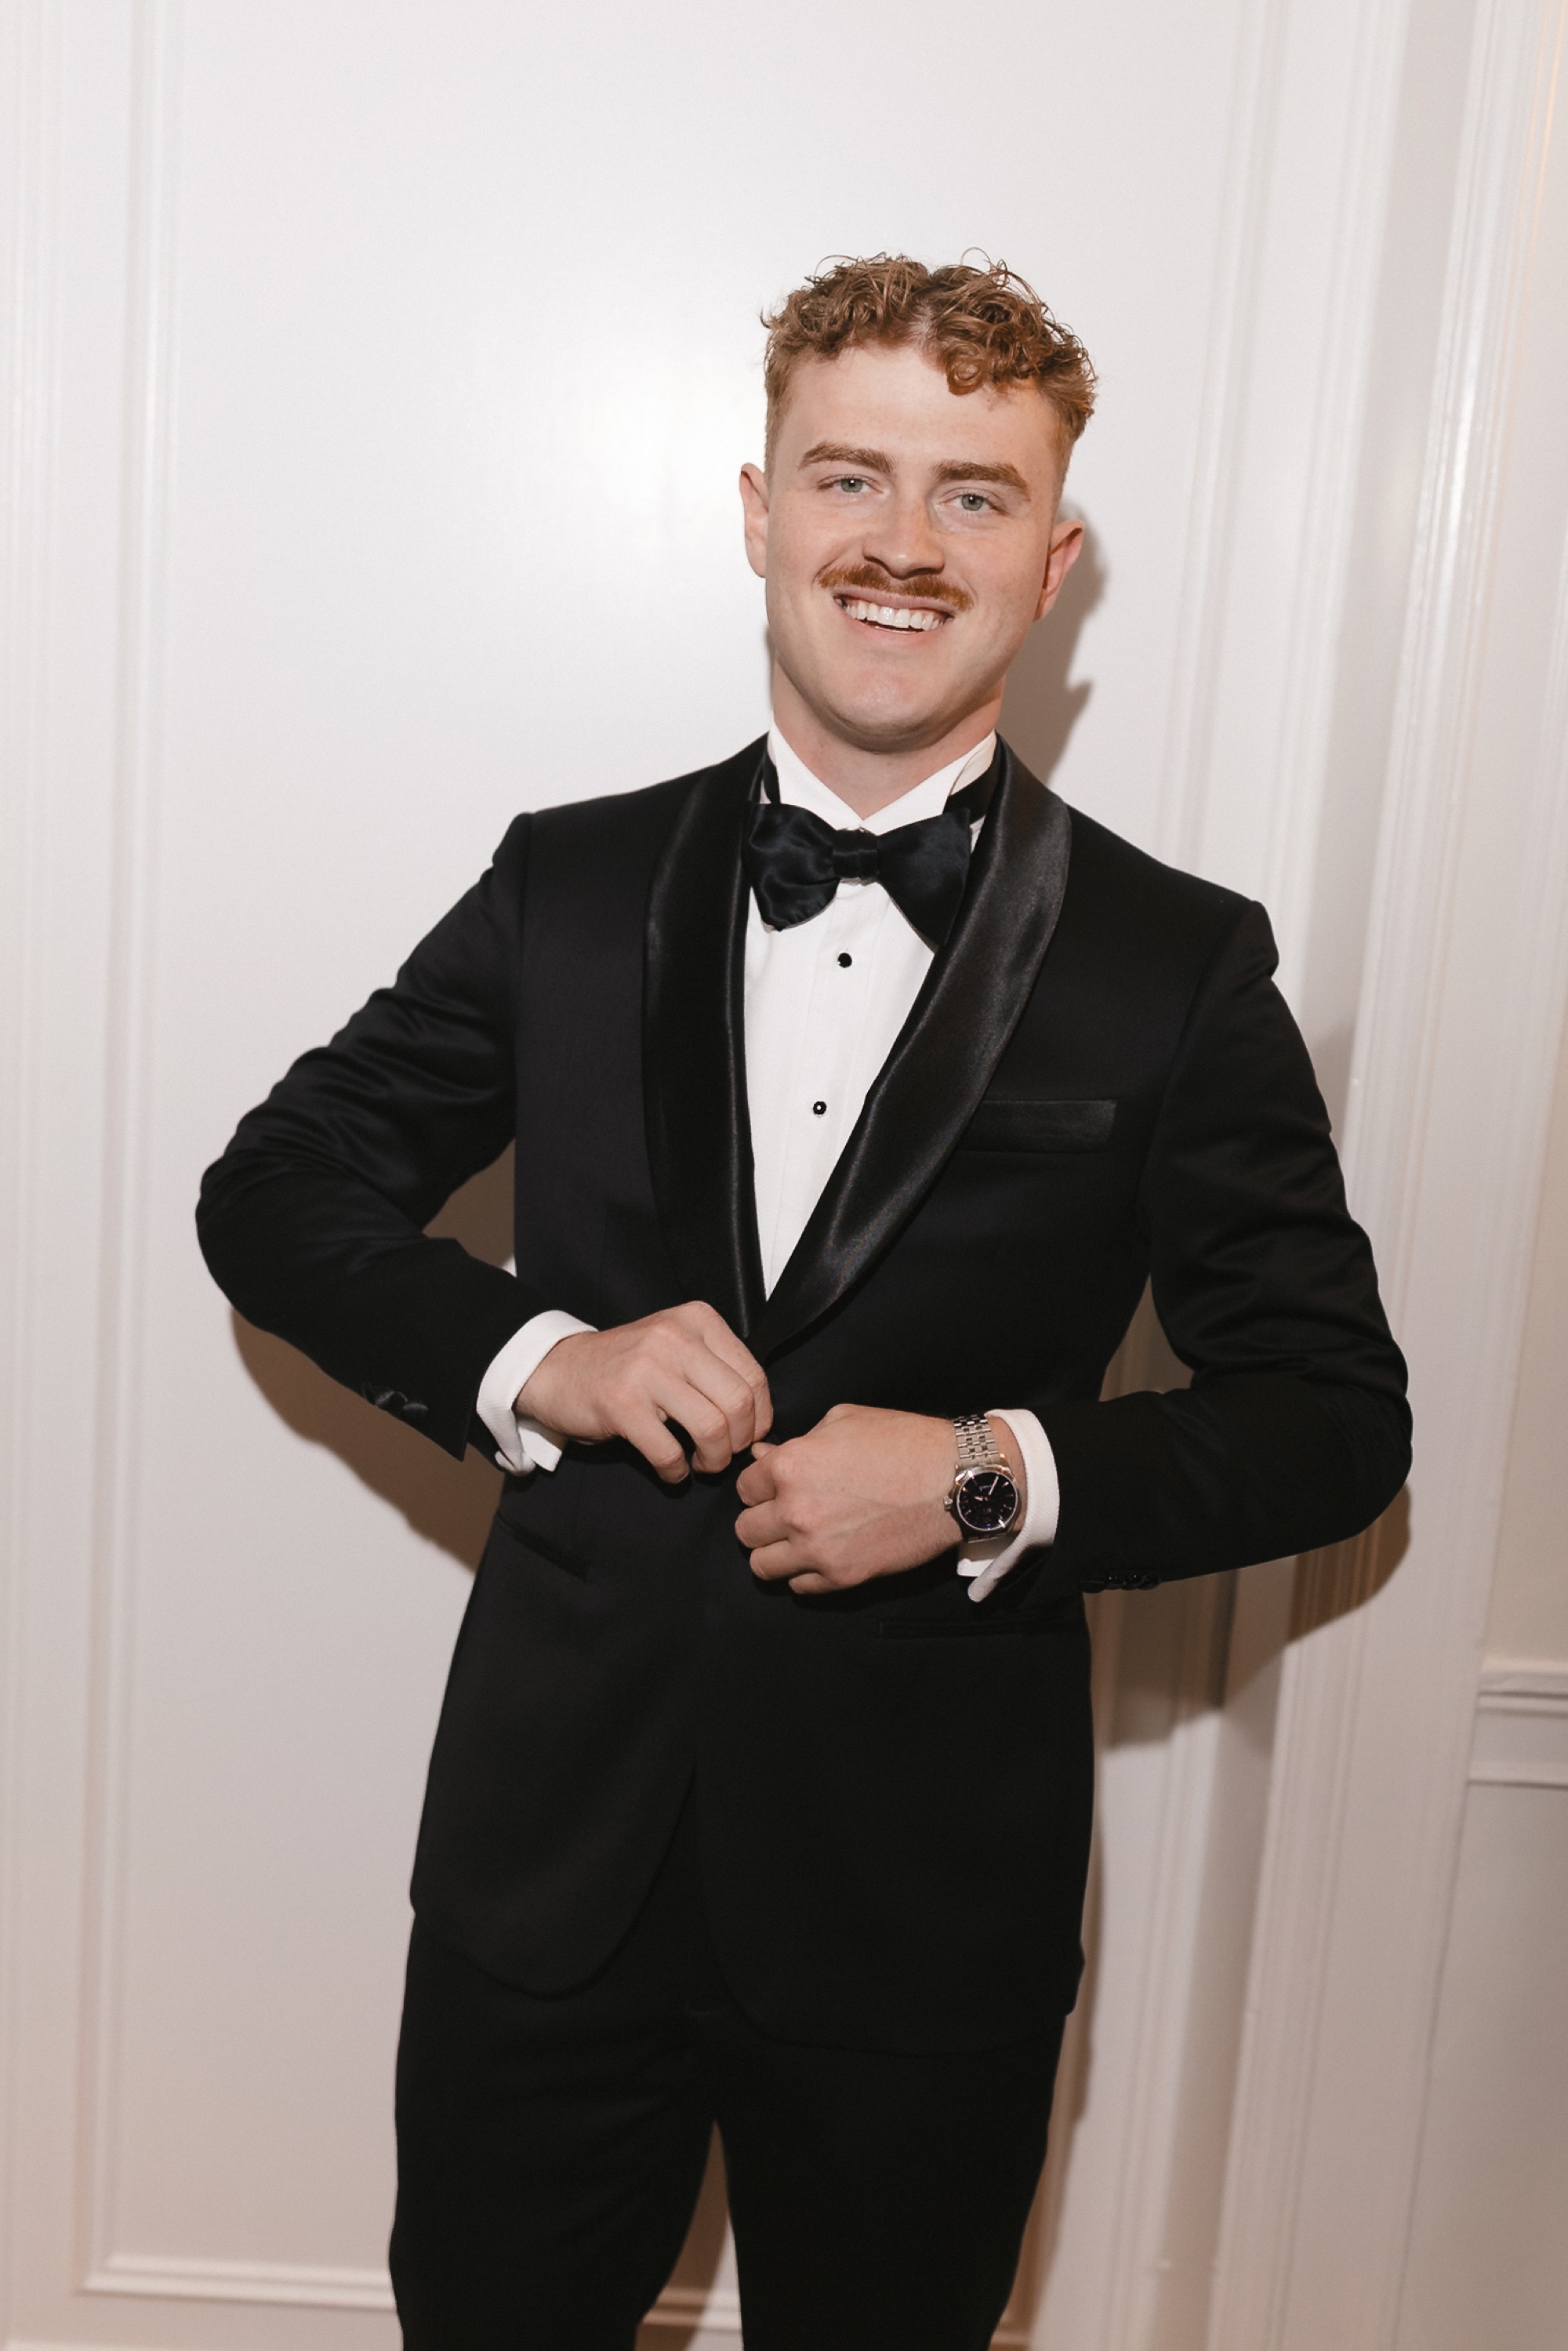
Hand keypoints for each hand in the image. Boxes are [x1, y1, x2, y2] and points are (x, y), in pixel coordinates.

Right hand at [517, 1302, 770, 1483]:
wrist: (557, 1369)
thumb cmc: (626, 1366)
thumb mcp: (676, 1347)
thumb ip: (716, 1368)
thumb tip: (760, 1418)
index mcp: (696, 1320)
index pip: (754, 1375)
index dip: (760, 1416)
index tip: (747, 1435)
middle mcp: (674, 1337)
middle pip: (739, 1403)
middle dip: (740, 1441)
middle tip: (724, 1454)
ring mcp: (646, 1369)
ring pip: (713, 1428)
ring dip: (713, 1460)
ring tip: (701, 1463)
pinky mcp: (622, 1403)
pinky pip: (669, 1452)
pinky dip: (676, 1471)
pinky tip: (671, 1470)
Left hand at [736, 1406, 1024, 1593]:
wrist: (954, 1481)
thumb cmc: (903, 1442)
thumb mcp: (843, 1421)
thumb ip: (796, 1443)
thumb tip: (763, 1457)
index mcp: (790, 1466)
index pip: (744, 1487)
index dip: (761, 1484)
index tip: (778, 1485)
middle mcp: (795, 1511)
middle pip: (744, 1531)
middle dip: (762, 1519)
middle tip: (786, 1513)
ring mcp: (817, 1549)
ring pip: (761, 1566)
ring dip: (775, 1552)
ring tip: (797, 1540)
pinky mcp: (842, 1577)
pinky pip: (798, 1587)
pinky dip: (804, 1574)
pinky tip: (823, 1555)